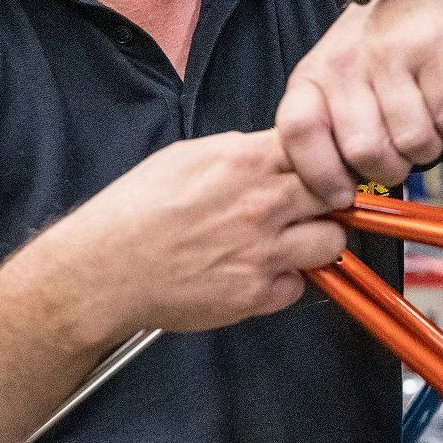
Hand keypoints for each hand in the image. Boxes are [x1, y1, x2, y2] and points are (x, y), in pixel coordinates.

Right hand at [43, 131, 345, 332]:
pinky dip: (284, 282)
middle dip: (330, 198)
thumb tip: (272, 154)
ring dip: (316, 241)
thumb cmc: (136, 210)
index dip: (324, 158)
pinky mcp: (256, 294)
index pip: (320, 148)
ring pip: (332, 241)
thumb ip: (239, 152)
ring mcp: (263, 251)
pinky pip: (298, 286)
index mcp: (245, 161)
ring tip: (288, 242)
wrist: (105, 269)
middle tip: (312, 206)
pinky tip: (256, 273)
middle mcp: (262, 204)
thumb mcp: (187, 156)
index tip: (322, 167)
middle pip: (337, 193)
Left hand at [276, 0, 442, 205]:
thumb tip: (332, 190)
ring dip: (427, 148)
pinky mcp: (434, 50)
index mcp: (313, 76)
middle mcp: (346, 63)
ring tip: (424, 127)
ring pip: (411, 142)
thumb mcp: (336, 79)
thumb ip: (328, 127)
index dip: (321, 174)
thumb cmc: (379, 44)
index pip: (299, 133)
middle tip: (398, 157)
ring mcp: (390, 54)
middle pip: (364, 151)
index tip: (342, 194)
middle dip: (390, 169)